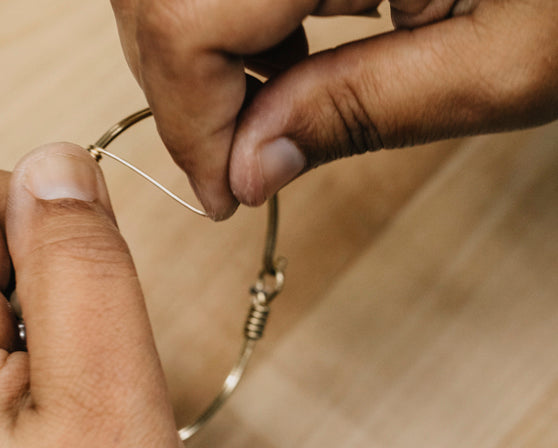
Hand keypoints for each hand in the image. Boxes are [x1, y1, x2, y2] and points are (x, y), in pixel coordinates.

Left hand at [0, 144, 189, 447]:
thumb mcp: (104, 399)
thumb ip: (79, 266)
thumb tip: (58, 162)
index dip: (50, 231)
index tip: (92, 302)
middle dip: (48, 290)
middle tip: (82, 378)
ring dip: (41, 337)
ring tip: (66, 417)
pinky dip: (23, 376)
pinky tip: (45, 435)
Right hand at [111, 0, 557, 218]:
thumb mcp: (503, 59)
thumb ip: (360, 112)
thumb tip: (249, 170)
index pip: (184, 19)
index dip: (188, 119)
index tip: (222, 190)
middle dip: (188, 88)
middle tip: (246, 152)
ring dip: (208, 48)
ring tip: (291, 84)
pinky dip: (235, 14)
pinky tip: (297, 31)